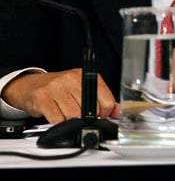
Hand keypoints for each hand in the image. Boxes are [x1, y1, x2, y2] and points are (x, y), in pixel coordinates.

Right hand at [1, 69, 119, 122]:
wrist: (31, 85)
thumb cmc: (60, 89)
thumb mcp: (83, 89)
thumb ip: (102, 100)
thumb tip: (118, 113)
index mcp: (87, 76)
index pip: (106, 101)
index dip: (104, 114)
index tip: (99, 116)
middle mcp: (73, 79)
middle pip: (89, 111)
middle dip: (85, 118)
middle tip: (78, 115)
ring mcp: (57, 87)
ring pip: (73, 116)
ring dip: (70, 121)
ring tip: (65, 113)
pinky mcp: (43, 97)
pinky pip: (57, 120)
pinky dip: (58, 123)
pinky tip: (55, 115)